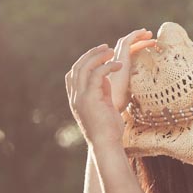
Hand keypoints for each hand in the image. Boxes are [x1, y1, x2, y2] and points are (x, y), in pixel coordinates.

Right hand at [64, 30, 156, 148]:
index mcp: (77, 99)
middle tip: (106, 47)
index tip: (99, 53)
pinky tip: (118, 64)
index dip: (85, 60)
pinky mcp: (90, 99)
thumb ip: (102, 91)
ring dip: (98, 57)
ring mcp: (80, 98)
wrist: (106, 145)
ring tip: (112, 51)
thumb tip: (105, 77)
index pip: (74, 74)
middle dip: (91, 54)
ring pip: (84, 68)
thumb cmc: (109, 130)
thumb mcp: (105, 106)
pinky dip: (107, 66)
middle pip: (77, 67)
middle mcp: (75, 97)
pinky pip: (96, 75)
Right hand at [109, 28, 156, 111]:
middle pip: (125, 46)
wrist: (112, 105)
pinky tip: (144, 34)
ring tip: (149, 33)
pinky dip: (134, 36)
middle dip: (136, 40)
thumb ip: (134, 83)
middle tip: (148, 36)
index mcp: (116, 70)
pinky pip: (126, 42)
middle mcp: (114, 63)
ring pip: (125, 42)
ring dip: (137, 36)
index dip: (136, 48)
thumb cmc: (120, 103)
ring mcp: (116, 59)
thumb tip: (143, 77)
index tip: (147, 46)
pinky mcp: (120, 59)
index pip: (126, 54)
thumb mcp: (129, 92)